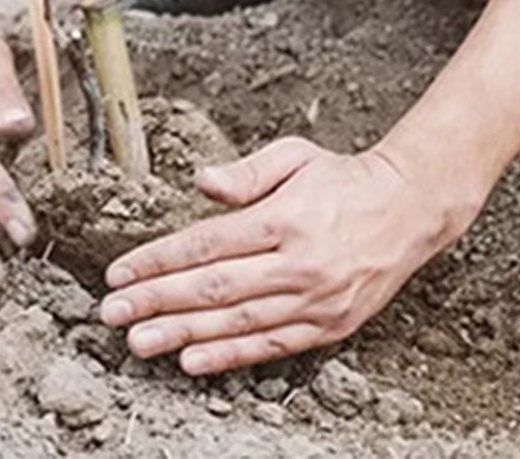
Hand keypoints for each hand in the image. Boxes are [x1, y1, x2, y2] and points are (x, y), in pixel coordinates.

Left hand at [99, 136, 484, 373]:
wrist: (408, 209)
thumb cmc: (341, 178)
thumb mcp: (296, 156)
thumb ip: (247, 172)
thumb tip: (202, 181)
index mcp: (285, 217)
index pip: (209, 242)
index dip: (160, 259)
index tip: (120, 271)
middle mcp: (299, 262)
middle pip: (214, 287)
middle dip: (157, 301)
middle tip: (111, 314)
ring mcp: (315, 299)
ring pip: (237, 323)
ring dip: (182, 334)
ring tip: (138, 343)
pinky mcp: (329, 325)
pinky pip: (271, 346)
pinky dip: (230, 357)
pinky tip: (192, 361)